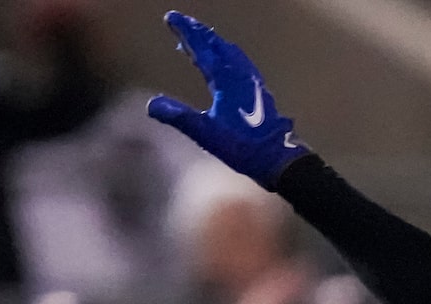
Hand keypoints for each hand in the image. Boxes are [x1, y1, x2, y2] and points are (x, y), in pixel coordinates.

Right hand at [146, 12, 306, 186]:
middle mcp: (241, 75)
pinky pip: (242, 64)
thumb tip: (151, 104)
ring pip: (232, 53)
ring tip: (202, 39)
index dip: (186, 33)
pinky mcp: (260, 92)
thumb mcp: (205, 132)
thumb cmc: (242, 146)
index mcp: (226, 79)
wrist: (278, 158)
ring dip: (215, 43)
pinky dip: (228, 55)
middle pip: (218, 46)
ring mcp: (253, 82)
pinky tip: (228, 63)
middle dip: (200, 33)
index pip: (202, 49)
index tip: (171, 19)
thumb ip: (178, 116)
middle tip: (183, 23)